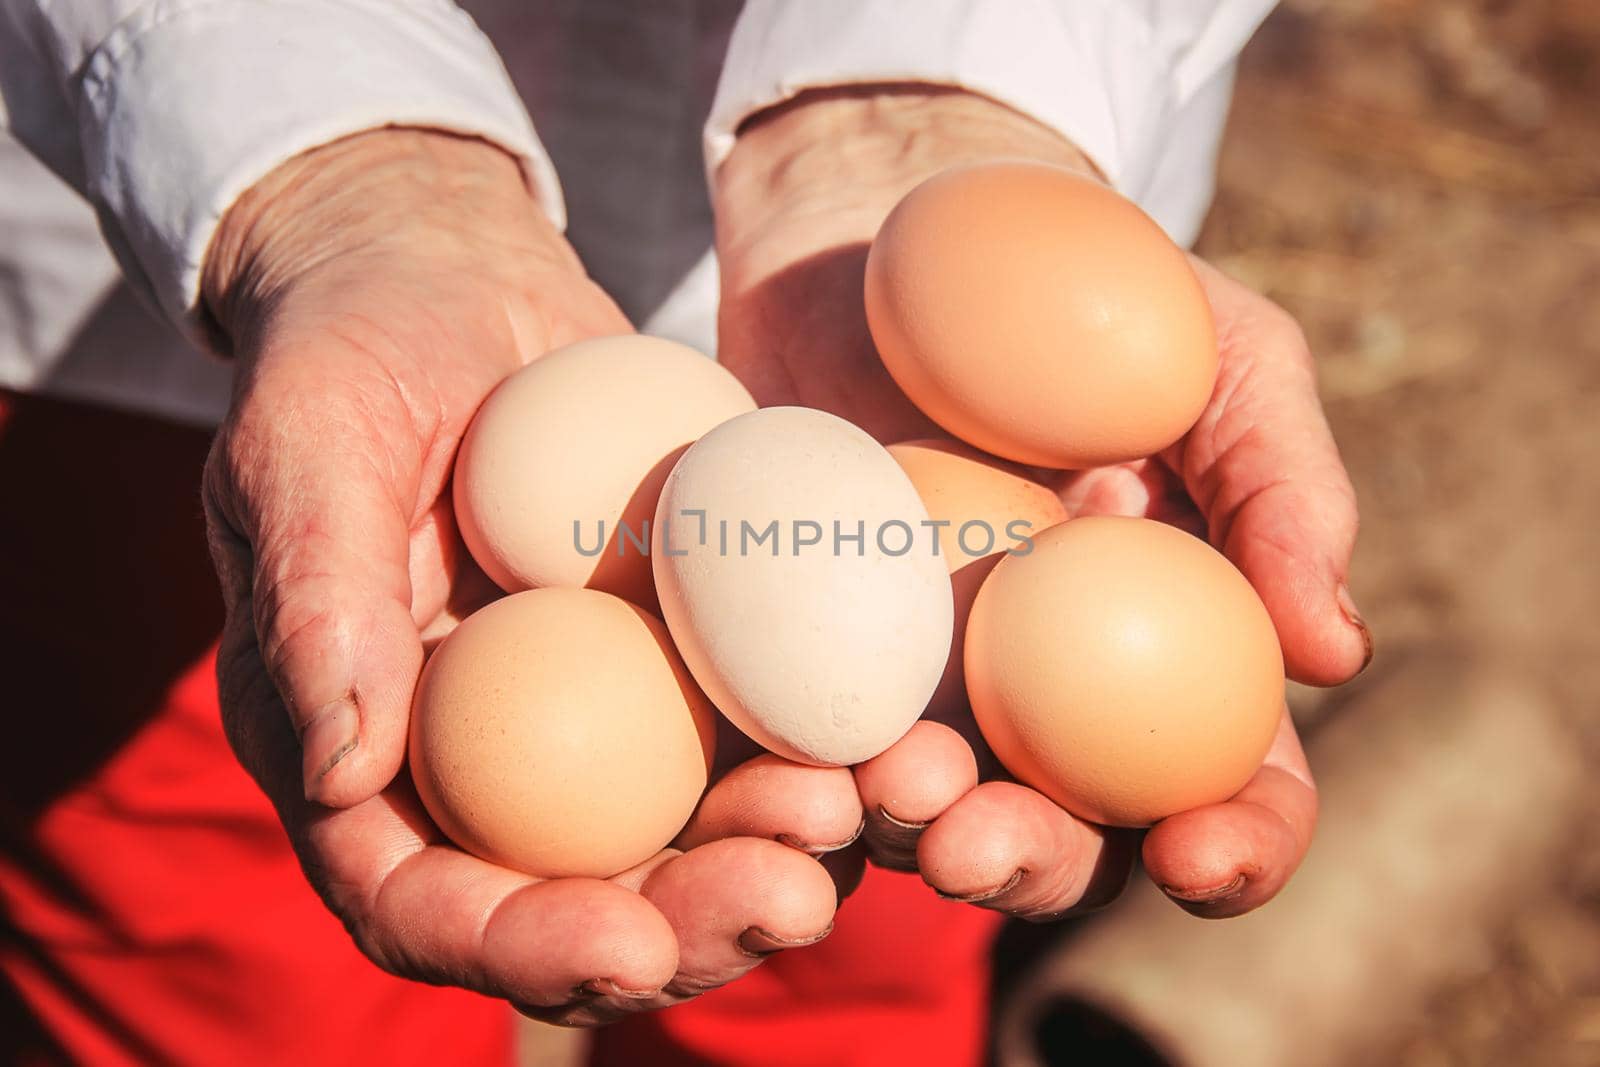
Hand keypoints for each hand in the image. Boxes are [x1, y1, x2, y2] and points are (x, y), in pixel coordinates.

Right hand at [201, 129, 859, 1023]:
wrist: (451, 272)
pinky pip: (753, 723)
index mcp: (363, 750)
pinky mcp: (679, 652)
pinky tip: (895, 738)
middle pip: (580, 897)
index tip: (624, 945)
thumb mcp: (306, 448)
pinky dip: (822, 747)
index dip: (516, 946)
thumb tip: (342, 771)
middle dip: (686, 923)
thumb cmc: (349, 349)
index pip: (418, 899)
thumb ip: (317, 602)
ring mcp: (591, 712)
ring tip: (857, 813)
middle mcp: (482, 758)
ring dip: (777, 851)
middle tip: (790, 900)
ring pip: (685, 834)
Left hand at [713, 88, 1370, 920]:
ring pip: (925, 812)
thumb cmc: (1096, 292)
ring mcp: (926, 681)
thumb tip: (1336, 655)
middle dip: (1030, 866)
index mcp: (1180, 653)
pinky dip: (797, 769)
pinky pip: (802, 738)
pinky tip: (788, 758)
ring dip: (905, 827)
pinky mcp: (806, 652)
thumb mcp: (1223, 356)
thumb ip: (1283, 488)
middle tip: (973, 840)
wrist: (906, 232)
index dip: (1235, 850)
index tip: (1192, 857)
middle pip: (1066, 838)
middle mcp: (1056, 698)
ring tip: (884, 778)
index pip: (1234, 788)